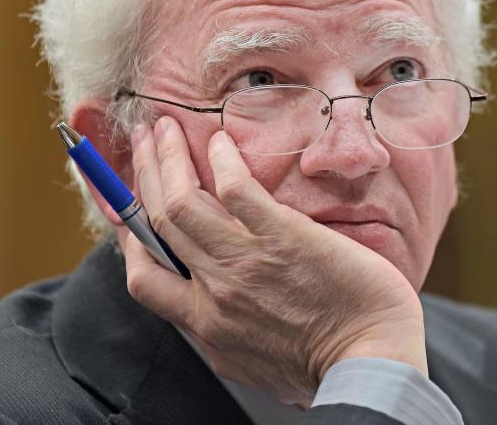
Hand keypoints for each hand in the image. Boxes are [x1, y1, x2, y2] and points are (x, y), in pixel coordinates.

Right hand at [119, 116, 425, 404]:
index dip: (127, 235)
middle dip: (142, 175)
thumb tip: (217, 314)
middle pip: (157, 223)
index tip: (126, 206)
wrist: (370, 364)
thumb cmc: (324, 368)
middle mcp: (212, 291)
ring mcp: (244, 262)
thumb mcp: (254, 365)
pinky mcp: (283, 237)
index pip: (144, 275)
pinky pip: (238, 190)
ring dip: (166, 158)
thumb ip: (227, 333)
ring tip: (164, 127)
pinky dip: (222, 161)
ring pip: (182, 201)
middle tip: (141, 141)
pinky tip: (221, 142)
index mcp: (204, 324)